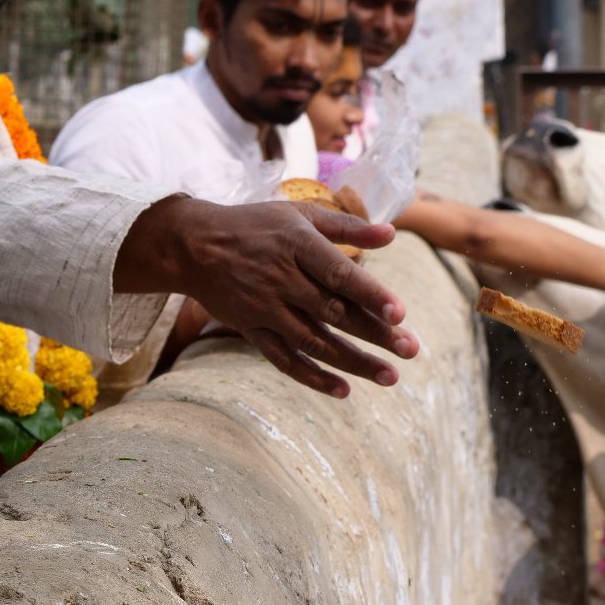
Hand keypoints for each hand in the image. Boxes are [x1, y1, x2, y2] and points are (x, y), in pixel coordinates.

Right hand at [114, 196, 419, 397]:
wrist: (193, 246)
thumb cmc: (255, 225)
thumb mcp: (299, 214)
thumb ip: (346, 226)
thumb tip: (392, 234)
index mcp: (296, 244)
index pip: (339, 273)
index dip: (370, 294)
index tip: (400, 313)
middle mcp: (281, 278)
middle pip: (334, 312)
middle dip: (375, 333)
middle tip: (411, 350)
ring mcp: (264, 308)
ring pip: (314, 342)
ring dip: (353, 362)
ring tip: (389, 376)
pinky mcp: (251, 330)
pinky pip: (283, 360)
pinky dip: (312, 377)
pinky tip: (343, 390)